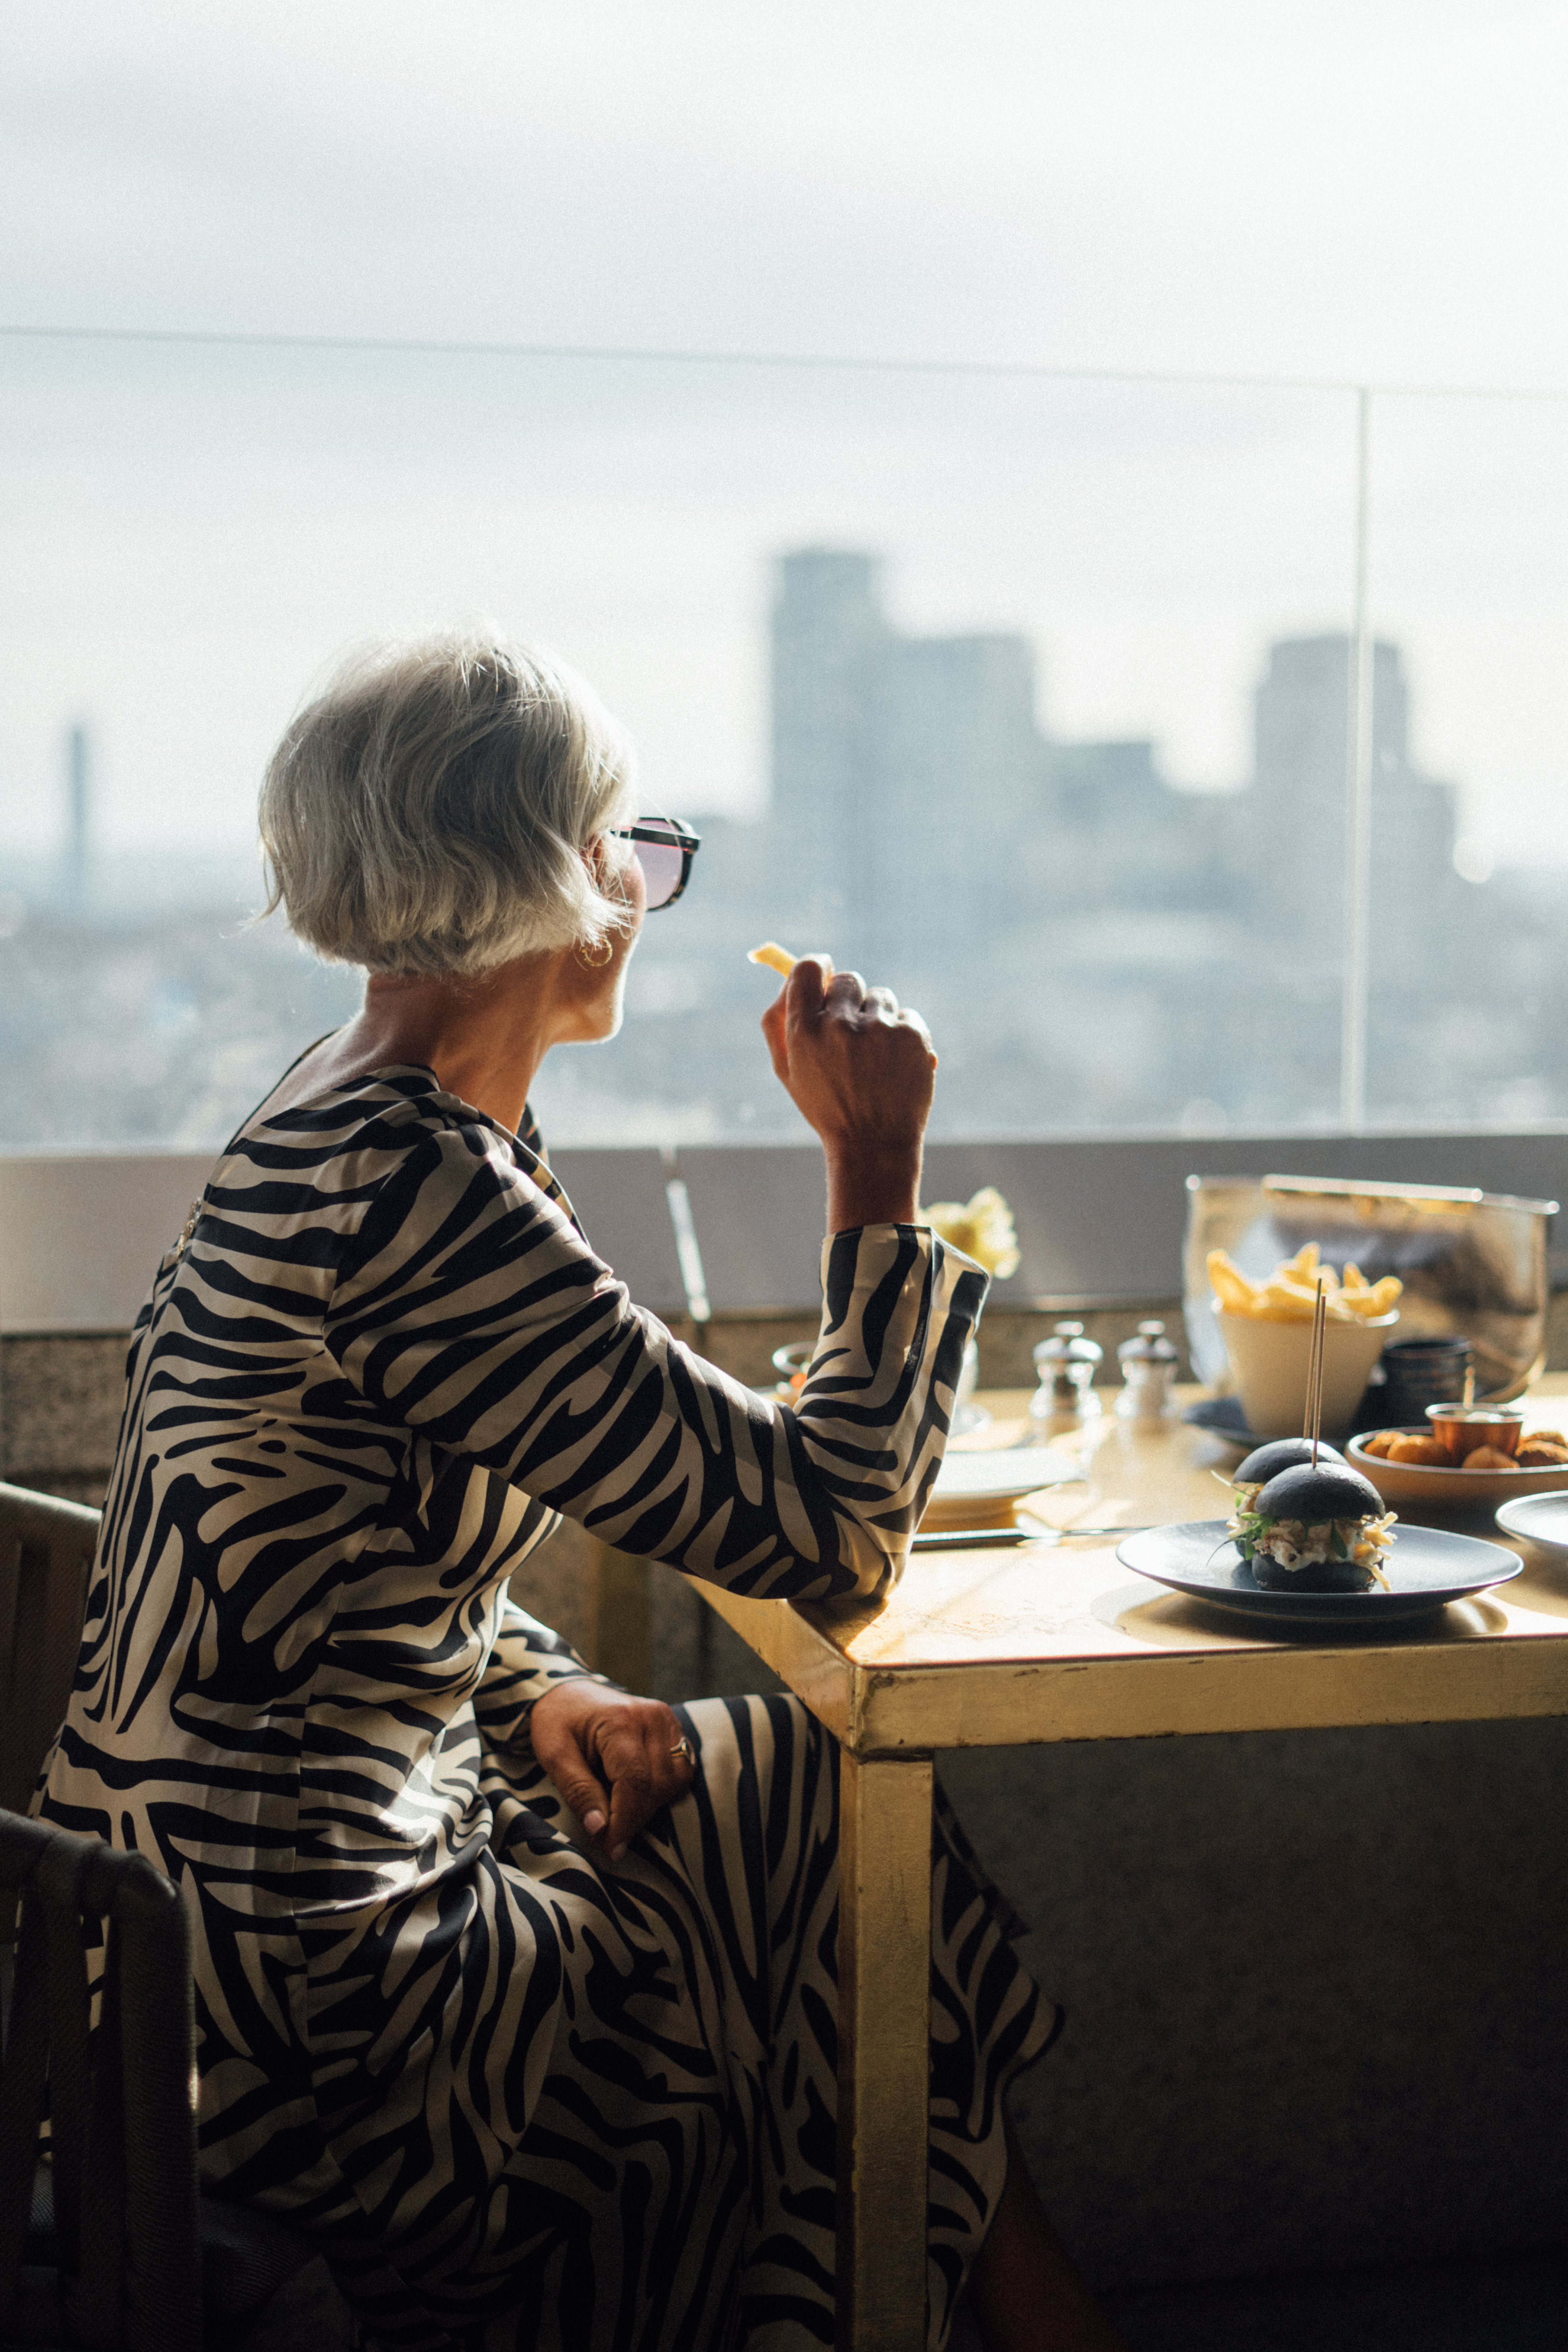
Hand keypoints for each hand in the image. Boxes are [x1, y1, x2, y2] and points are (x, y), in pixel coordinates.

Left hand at [528, 1680, 694, 1862]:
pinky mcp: (673, 1728)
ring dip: (649, 1805)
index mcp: (620, 1720)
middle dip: (633, 1818)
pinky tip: (638, 1794)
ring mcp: (667, 1720)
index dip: (625, 1821)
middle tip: (609, 1838)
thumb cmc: (558, 1722)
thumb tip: (600, 1829)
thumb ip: (578, 1791)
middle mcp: (651, 1717)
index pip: (634, 1781)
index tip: (611, 1848)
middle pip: (656, 1784)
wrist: (569, 1692)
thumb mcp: (554, 1755)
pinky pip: (682, 1769)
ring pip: (674, 1780)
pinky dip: (663, 1789)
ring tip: (620, 1812)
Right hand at [760, 958, 935, 1228]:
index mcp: (804, 1032)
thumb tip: (787, 978)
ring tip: (875, 1057)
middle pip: (847, 979)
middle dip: (850, 999)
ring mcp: (879, 1029)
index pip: (808, 969)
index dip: (817, 967)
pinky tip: (896, 1064)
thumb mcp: (788, 1070)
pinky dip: (904, 1035)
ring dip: (878, 1018)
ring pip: (880, 997)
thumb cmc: (827, 1107)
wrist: (873, 1146)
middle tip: (852, 1031)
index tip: (825, 973)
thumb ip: (779, 1022)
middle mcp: (839, 1025)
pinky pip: (907, 1015)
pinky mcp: (911, 1035)